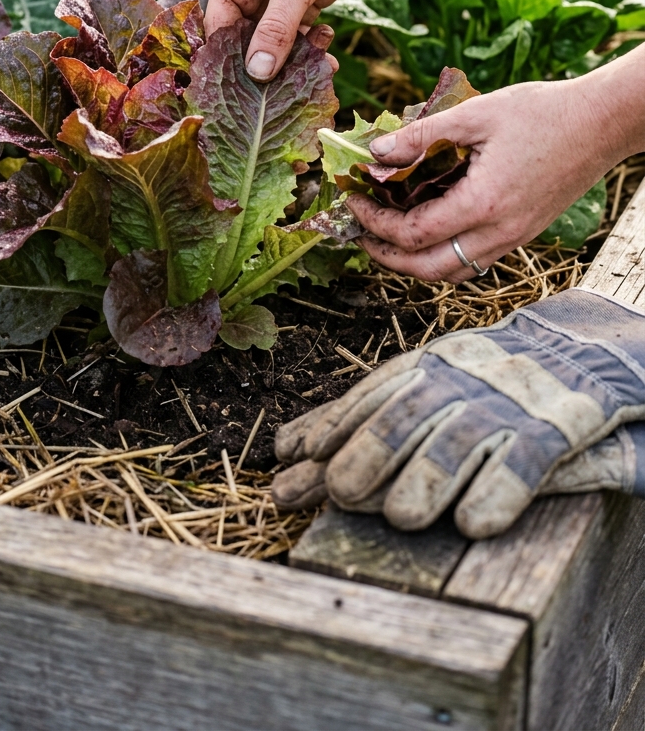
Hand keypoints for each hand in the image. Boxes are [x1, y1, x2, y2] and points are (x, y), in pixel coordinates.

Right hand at [206, 0, 386, 78]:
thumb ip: (276, 29)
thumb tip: (256, 73)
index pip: (218, 29)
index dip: (229, 61)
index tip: (246, 92)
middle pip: (245, 42)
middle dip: (267, 65)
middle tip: (286, 91)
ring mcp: (274, 0)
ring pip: (274, 45)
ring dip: (294, 61)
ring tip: (318, 70)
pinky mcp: (301, 6)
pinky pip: (297, 40)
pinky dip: (309, 51)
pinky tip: (327, 58)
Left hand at [271, 288, 644, 536]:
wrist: (585, 348)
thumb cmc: (489, 379)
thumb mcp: (429, 383)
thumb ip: (365, 414)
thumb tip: (285, 449)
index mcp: (431, 363)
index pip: (374, 392)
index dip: (334, 423)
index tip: (291, 457)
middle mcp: (465, 377)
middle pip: (410, 411)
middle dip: (370, 450)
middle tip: (337, 492)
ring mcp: (511, 400)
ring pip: (462, 439)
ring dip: (428, 477)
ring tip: (400, 517)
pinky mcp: (561, 423)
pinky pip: (527, 458)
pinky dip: (500, 489)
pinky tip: (474, 522)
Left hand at [347, 75, 617, 282]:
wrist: (601, 123)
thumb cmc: (542, 112)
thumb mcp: (475, 115)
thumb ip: (421, 136)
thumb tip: (375, 153)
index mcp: (483, 204)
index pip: (414, 234)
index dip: (375, 223)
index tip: (354, 201)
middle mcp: (499, 232)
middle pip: (429, 270)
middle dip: (387, 257)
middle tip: (361, 234)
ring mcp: (514, 237)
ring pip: (453, 271)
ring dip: (414, 261)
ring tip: (388, 234)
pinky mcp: (524, 232)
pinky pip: (475, 258)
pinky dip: (443, 252)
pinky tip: (429, 224)